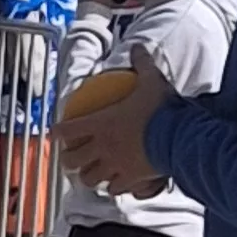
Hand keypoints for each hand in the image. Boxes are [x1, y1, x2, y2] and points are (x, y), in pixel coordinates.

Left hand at [63, 49, 172, 196]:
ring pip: (90, 179)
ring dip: (88, 177)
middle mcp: (102, 148)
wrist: (181, 137)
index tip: (55, 132)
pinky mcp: (131, 180)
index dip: (57, 132)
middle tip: (70, 157)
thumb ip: (142, 64)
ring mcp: (115, 166)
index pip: (68, 130)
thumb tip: (137, 46)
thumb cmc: (163, 109)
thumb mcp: (152, 81)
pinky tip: (116, 185)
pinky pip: (116, 189)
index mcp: (101, 124)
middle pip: (73, 161)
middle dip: (67, 160)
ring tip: (91, 174)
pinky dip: (114, 188)